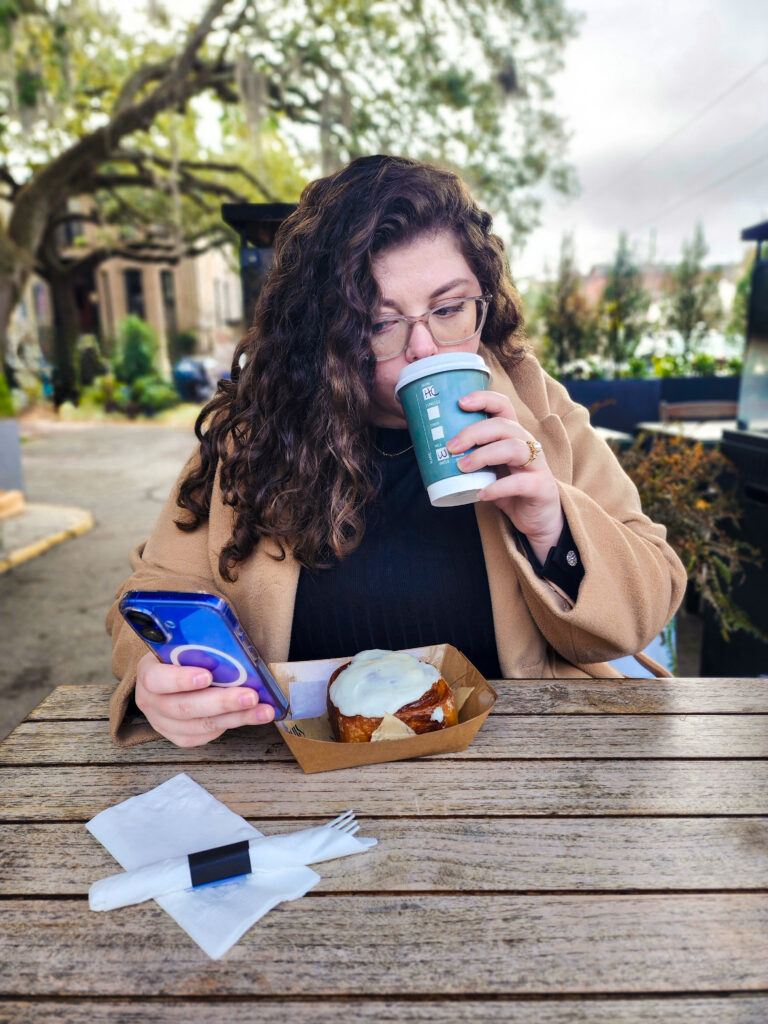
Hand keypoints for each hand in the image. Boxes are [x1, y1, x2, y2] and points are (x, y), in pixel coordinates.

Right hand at [134, 652, 275, 746]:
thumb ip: (198, 646)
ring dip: (236, 717)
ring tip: (262, 709)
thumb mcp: (182, 645)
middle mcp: (151, 702)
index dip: (181, 679)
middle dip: (221, 702)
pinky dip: (231, 725)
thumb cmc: (181, 657)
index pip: (157, 679)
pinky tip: (251, 716)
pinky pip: (206, 735)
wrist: (169, 677)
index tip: (207, 675)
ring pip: (200, 725)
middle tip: (250, 695)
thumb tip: (230, 645)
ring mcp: (163, 723)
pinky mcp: (179, 736)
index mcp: (148, 673)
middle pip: (184, 707)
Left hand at [446, 389, 563, 561]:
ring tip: (462, 467)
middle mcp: (528, 445)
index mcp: (514, 436)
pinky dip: (498, 487)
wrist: (539, 519)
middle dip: (474, 432)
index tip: (460, 403)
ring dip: (484, 455)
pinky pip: (520, 483)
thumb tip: (438, 452)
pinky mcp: (541, 487)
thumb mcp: (491, 470)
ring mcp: (537, 465)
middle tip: (451, 447)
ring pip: (514, 448)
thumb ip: (473, 458)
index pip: (503, 406)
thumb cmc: (511, 491)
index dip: (484, 399)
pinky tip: (481, 493)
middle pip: (504, 426)